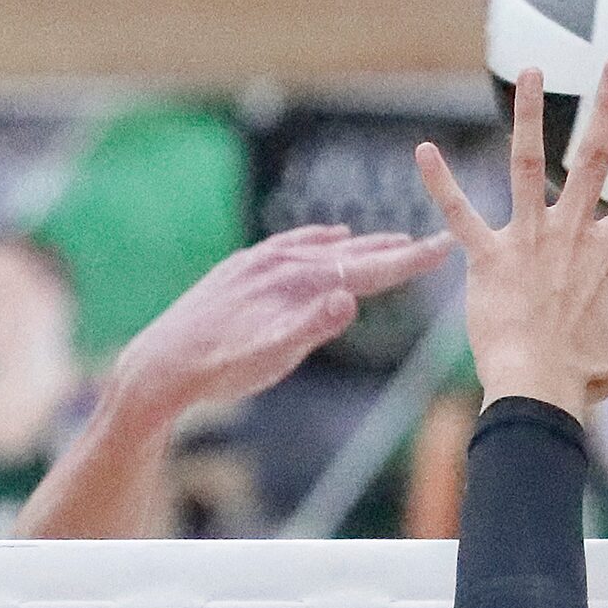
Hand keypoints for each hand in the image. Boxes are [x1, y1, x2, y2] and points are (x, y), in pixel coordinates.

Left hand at [107, 224, 450, 422]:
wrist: (161, 366)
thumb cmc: (218, 370)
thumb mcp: (269, 358)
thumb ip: (311, 327)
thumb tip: (350, 298)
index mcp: (298, 284)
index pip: (368, 269)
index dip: (411, 261)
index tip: (447, 246)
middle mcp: (283, 264)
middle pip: (353, 253)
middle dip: (395, 250)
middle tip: (433, 242)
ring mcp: (262, 262)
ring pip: (325, 247)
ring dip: (362, 244)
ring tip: (391, 241)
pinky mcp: (244, 268)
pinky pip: (295, 244)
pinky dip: (321, 240)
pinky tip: (329, 238)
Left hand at [414, 60, 607, 418]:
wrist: (534, 391)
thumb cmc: (588, 378)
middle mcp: (569, 235)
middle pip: (593, 159)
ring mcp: (526, 241)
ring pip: (528, 165)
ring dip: (530, 115)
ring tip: (533, 70)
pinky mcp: (486, 258)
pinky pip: (459, 214)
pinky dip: (440, 184)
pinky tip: (421, 151)